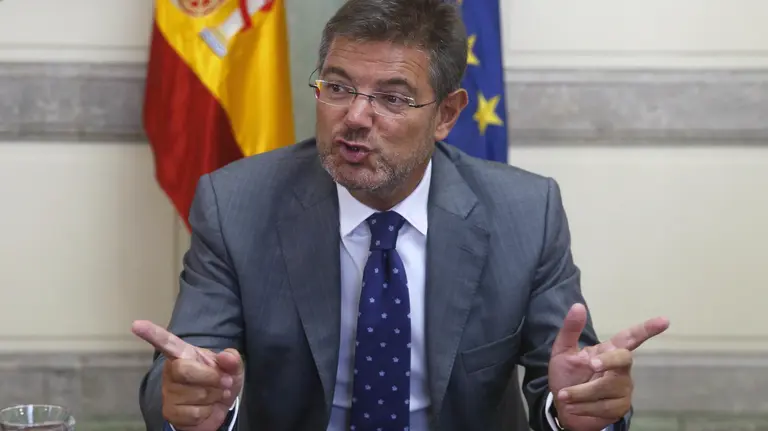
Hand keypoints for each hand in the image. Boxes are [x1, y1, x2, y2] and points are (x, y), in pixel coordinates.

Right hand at [132, 320, 243, 430]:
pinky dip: (208, 411)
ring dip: (213, 396)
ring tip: (215, 394)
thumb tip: (226, 357)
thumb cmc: (220, 381)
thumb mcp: (232, 368)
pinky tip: (206, 407)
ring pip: (194, 394)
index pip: (167, 342)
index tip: (136, 325)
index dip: (152, 333)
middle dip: (211, 377)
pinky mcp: (170, 412)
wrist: (219, 408)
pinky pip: (194, 412)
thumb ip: (232, 360)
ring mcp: (169, 392)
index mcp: (184, 354)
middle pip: (184, 370)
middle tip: (225, 381)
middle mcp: (172, 370)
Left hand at [547, 304, 668, 430]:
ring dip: (581, 392)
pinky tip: (573, 407)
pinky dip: (584, 406)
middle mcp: (620, 368)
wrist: (562, 408)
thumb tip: (578, 306)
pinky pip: (604, 406)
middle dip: (609, 361)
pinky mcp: (621, 407)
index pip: (630, 337)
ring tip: (563, 395)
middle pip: (624, 359)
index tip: (664, 321)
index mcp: (608, 350)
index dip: (646, 330)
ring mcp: (623, 388)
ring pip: (608, 387)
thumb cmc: (566, 376)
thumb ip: (570, 330)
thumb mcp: (562, 351)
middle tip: (591, 364)